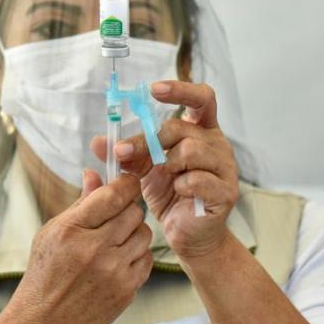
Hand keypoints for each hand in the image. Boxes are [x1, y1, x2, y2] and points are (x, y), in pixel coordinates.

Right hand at [9, 171, 153, 323]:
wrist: (46, 322)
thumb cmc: (45, 273)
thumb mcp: (52, 232)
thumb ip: (80, 203)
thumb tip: (95, 174)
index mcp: (72, 231)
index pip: (112, 195)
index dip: (124, 184)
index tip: (125, 183)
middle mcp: (95, 250)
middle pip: (134, 212)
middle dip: (127, 209)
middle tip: (115, 216)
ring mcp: (114, 272)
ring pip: (144, 234)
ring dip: (133, 232)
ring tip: (114, 241)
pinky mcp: (127, 290)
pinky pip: (146, 259)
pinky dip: (136, 255)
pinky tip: (117, 260)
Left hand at [91, 81, 238, 260]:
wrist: (187, 234)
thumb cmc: (170, 195)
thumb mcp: (143, 170)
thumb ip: (126, 154)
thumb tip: (97, 142)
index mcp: (201, 131)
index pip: (201, 98)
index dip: (180, 90)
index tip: (154, 90)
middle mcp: (217, 144)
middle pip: (182, 128)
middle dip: (150, 141)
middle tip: (126, 154)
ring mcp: (226, 167)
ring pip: (192, 151)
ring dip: (169, 164)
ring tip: (167, 178)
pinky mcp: (226, 191)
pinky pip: (198, 179)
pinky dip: (182, 186)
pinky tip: (179, 193)